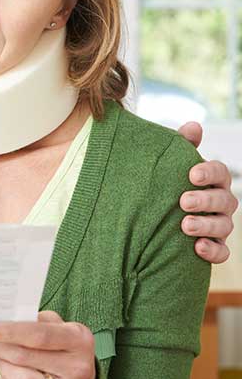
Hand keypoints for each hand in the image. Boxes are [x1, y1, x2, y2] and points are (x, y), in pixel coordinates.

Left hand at [0, 311, 94, 378]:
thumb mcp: (58, 327)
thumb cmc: (63, 343)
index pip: (38, 334)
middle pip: (25, 355)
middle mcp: (77, 363)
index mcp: (77, 338)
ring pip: (22, 376)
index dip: (10, 332)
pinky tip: (9, 370)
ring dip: (4, 364)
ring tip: (0, 355)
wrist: (80, 371)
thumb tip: (3, 320)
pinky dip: (9, 377)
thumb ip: (36, 322)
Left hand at [177, 121, 237, 263]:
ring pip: (224, 226)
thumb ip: (182, 145)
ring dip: (206, 226)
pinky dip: (213, 251)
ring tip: (185, 225)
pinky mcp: (214, 246)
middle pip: (224, 200)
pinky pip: (222, 252)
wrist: (154, 213)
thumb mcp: (170, 163)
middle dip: (206, 200)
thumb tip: (194, 125)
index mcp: (211, 179)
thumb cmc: (167, 182)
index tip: (192, 174)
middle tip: (183, 201)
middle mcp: (220, 201)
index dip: (210, 172)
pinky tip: (197, 248)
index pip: (220, 172)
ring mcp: (220, 225)